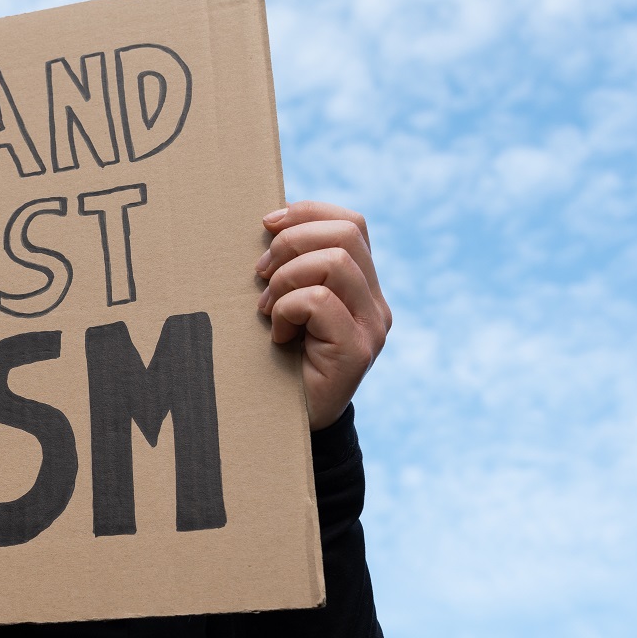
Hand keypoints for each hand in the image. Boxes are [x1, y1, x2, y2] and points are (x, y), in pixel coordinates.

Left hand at [256, 202, 391, 430]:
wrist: (285, 424)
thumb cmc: (276, 359)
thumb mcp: (285, 305)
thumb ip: (291, 269)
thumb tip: (268, 223)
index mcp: (362, 286)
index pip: (352, 224)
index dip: (307, 213)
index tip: (267, 224)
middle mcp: (376, 303)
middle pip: (346, 234)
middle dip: (291, 243)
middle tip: (260, 275)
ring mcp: (372, 326)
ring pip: (334, 262)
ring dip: (286, 279)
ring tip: (267, 309)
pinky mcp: (358, 350)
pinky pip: (319, 301)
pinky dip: (287, 309)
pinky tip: (278, 335)